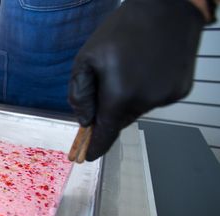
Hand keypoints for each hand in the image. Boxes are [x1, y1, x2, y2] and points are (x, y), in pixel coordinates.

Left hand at [68, 0, 204, 160]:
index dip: (94, 147)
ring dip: (128, 99)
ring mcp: (165, 97)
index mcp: (119, 96)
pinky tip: (147, 68)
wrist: (167, 7)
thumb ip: (79, 94)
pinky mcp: (180, 91)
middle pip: (118, 120)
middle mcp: (145, 102)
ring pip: (136, 110)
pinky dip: (146, 91)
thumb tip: (84, 120)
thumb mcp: (86, 59)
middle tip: (107, 84)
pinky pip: (154, 100)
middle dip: (109, 109)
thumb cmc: (122, 30)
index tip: (86, 156)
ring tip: (130, 68)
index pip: (104, 134)